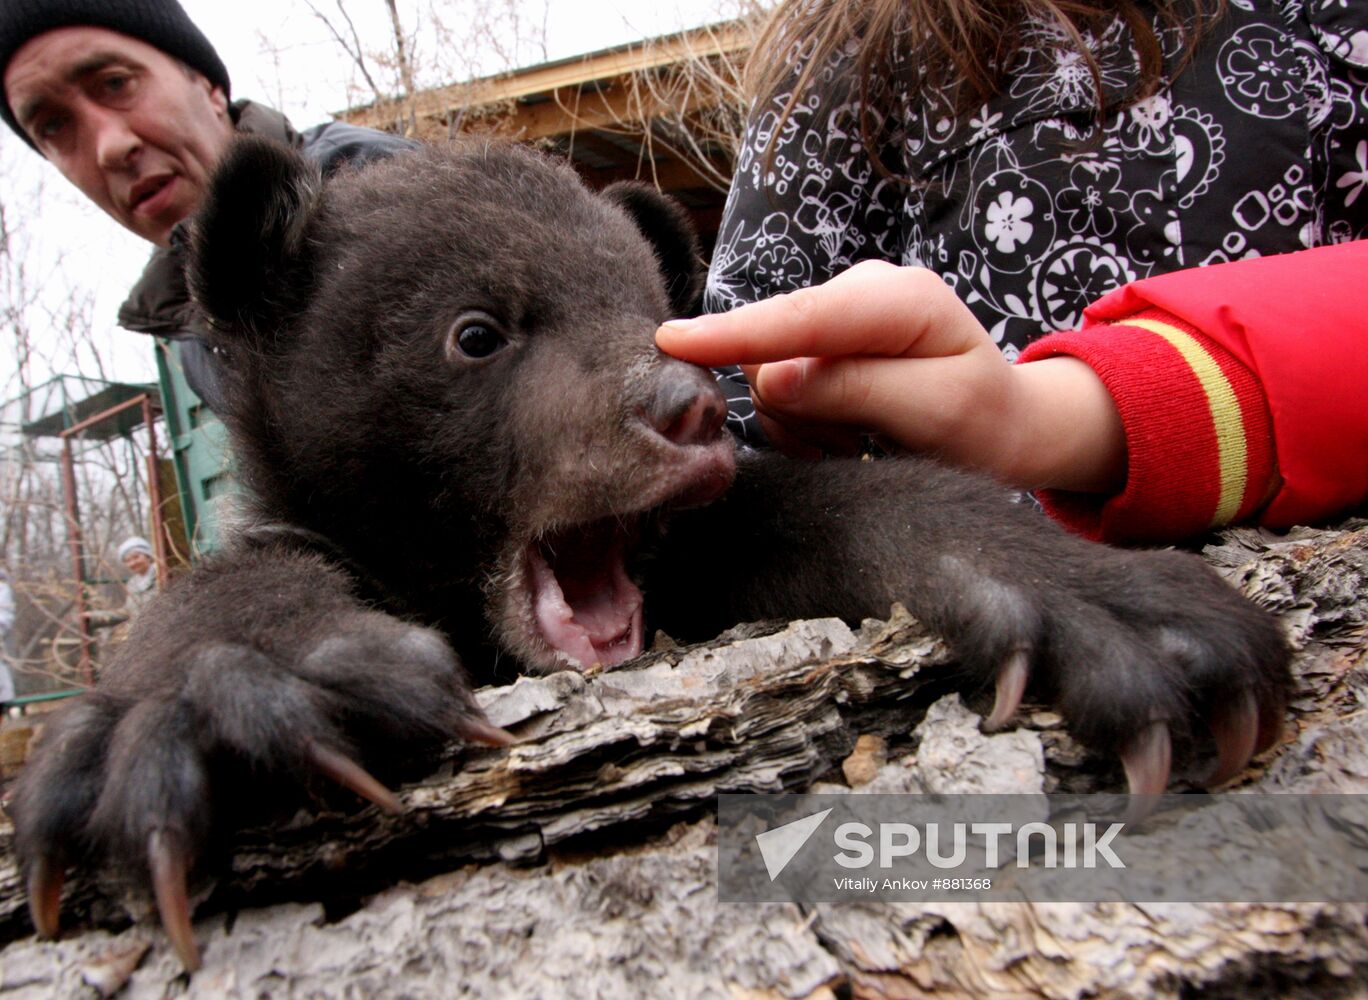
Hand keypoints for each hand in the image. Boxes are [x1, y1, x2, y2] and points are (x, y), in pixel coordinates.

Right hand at [657, 261, 1126, 492]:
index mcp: (898, 298)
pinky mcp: (824, 343)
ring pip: (771, 376)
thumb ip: (854, 388)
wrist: (1007, 425)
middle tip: (849, 442)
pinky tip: (845, 432)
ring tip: (857, 437)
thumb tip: (773, 378)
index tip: (673, 340)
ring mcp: (839, 317)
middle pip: (776, 350)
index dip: (736, 332)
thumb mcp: (935, 411)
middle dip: (797, 408)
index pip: (802, 316)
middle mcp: (860, 293)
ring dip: (804, 422)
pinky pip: (779, 390)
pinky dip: (804, 423)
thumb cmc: (985, 421)